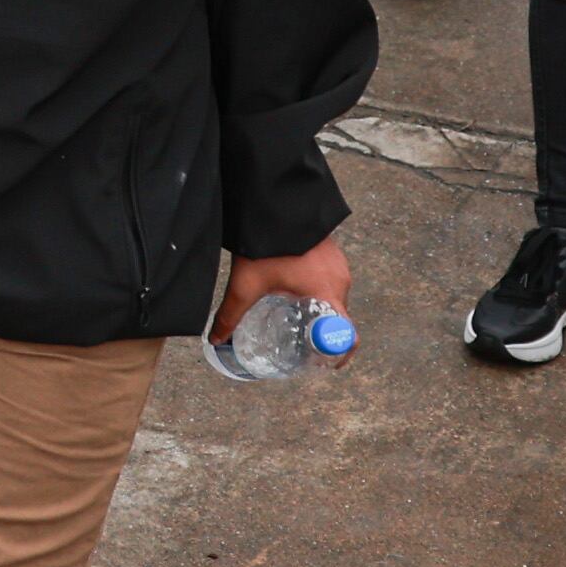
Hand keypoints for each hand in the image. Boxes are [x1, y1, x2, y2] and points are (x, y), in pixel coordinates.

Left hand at [212, 239, 352, 352]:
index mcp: (328, 293)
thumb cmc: (267, 243)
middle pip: (338, 320)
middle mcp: (340, 281)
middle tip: (300, 346)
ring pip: (334, 300)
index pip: (347, 336)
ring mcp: (338, 265)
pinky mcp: (332, 253)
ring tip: (295, 321)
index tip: (322, 365)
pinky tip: (294, 293)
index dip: (337, 355)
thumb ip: (231, 315)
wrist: (278, 201)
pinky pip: (330, 282)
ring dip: (319, 313)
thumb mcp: (246, 284)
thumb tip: (218, 340)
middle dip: (322, 336)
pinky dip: (317, 293)